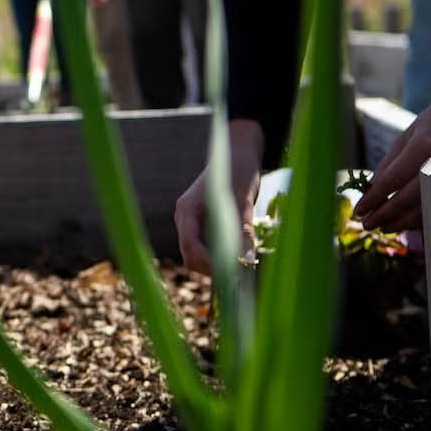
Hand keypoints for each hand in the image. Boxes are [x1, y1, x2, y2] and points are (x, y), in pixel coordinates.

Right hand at [173, 120, 263, 273]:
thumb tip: (245, 258)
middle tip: (239, 275)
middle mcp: (185, 218)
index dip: (208, 262)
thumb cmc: (237, 171)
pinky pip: (206, 249)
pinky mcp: (203, 226)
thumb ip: (241, 227)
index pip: (190, 244)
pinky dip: (221, 257)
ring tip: (243, 267)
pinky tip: (240, 257)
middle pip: (190, 255)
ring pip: (197, 255)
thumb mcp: (242, 198)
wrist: (237, 154)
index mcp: (187, 210)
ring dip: (217, 265)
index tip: (230, 273)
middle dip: (211, 268)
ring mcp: (193, 223)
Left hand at [355, 98, 430, 231]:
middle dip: (385, 215)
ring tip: (383, 227)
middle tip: (367, 224)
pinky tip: (406, 223)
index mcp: (423, 147)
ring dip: (402, 222)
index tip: (359, 210)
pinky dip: (421, 219)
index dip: (374, 198)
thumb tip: (371, 191)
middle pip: (408, 199)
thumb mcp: (405, 137)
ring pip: (426, 209)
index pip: (392, 181)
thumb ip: (388, 164)